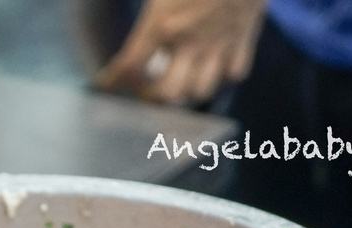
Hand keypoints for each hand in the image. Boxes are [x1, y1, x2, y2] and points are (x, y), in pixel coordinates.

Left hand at [97, 0, 266, 105]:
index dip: (114, 78)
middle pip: (167, 94)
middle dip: (153, 95)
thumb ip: (148, 5)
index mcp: (162, 23)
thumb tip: (136, 24)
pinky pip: (233, 74)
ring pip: (201, 91)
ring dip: (187, 90)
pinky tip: (213, 65)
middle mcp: (189, 42)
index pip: (130, 65)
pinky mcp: (244, 40)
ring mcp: (218, 45)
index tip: (107, 83)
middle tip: (146, 86)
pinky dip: (223, 75)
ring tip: (179, 81)